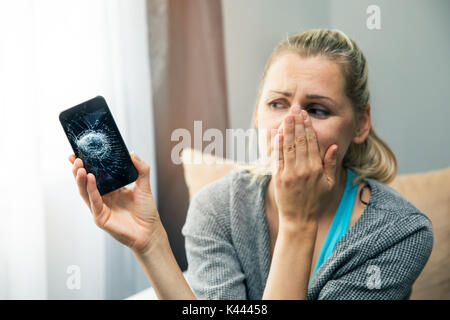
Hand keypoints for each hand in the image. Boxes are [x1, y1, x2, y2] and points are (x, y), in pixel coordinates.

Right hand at [69, 152, 162, 254]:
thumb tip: (132, 153)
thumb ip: (141, 169)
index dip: (87, 164)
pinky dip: (91, 189)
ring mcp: (100, 208)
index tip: (80, 152)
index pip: (95, 174)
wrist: (150, 231)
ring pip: (85, 191)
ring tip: (79, 166)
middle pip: (86, 182)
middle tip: (75, 157)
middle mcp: (104, 197)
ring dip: (81, 178)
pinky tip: (89, 178)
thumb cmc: (146, 212)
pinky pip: (94, 201)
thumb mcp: (144, 186)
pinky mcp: (101, 217)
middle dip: (78, 169)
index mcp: (112, 189)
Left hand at [271, 107, 337, 226]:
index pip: (311, 142)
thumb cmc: (315, 201)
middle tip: (294, 109)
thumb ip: (330, 164)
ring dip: (286, 130)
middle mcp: (302, 169)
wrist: (299, 219)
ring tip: (286, 117)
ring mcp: (289, 173)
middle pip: (298, 141)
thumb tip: (333, 146)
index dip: (307, 127)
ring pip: (287, 147)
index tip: (305, 115)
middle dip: (296, 124)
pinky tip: (277, 135)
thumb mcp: (329, 184)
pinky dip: (277, 146)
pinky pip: (277, 158)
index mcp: (316, 169)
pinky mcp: (278, 178)